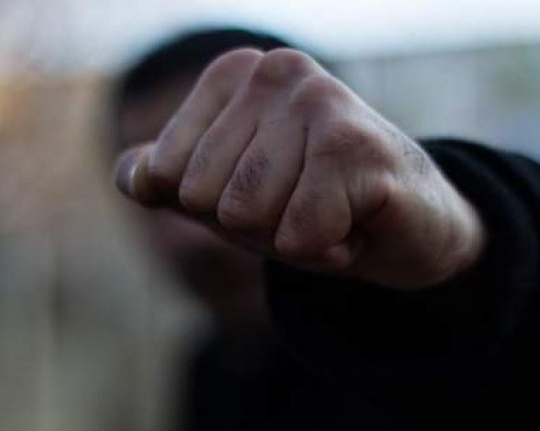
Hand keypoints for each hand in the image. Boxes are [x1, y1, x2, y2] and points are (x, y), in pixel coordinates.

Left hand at [115, 48, 484, 289]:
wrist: (406, 225)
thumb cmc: (312, 203)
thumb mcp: (228, 193)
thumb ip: (169, 180)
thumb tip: (134, 175)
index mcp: (234, 74)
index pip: (165, 175)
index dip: (214, 210)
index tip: (269, 195)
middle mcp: (275, 71)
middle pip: (206, 197)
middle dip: (256, 227)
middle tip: (305, 206)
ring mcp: (319, 100)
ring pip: (247, 217)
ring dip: (292, 238)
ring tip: (331, 212)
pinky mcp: (357, 146)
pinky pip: (299, 235)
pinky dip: (327, 251)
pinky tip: (357, 222)